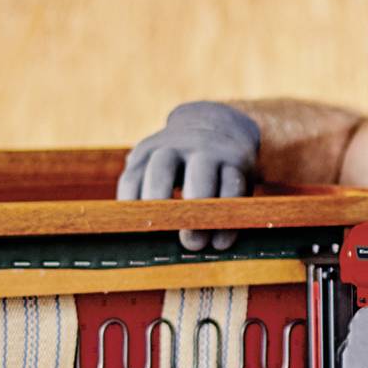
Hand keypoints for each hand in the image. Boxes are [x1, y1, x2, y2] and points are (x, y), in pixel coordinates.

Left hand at [116, 101, 260, 251]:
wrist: (219, 123)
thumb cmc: (179, 162)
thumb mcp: (156, 165)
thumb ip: (144, 191)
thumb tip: (137, 240)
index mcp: (149, 151)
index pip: (132, 178)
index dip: (129, 204)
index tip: (132, 231)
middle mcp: (177, 146)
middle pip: (161, 168)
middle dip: (158, 200)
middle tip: (158, 229)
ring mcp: (209, 151)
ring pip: (202, 176)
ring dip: (196, 213)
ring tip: (193, 244)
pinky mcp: (237, 161)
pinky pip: (232, 189)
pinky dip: (226, 219)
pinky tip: (219, 242)